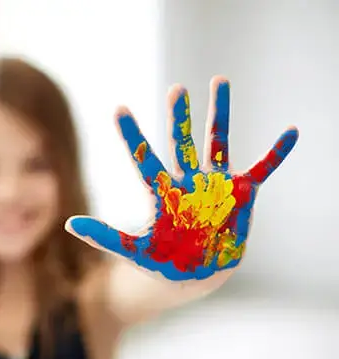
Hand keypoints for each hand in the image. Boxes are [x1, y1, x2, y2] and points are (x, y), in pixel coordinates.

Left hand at [66, 77, 297, 281]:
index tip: (118, 108)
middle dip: (178, 117)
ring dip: (219, 114)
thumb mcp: (133, 251)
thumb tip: (69, 225)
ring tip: (219, 80)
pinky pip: (262, 169)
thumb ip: (105, 237)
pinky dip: (276, 153)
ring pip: (217, 143)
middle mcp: (187, 182)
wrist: (195, 275)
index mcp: (162, 192)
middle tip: (176, 90)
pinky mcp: (241, 195)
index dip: (131, 134)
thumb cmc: (162, 263)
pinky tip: (290, 132)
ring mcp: (215, 186)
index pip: (143, 156)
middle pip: (181, 143)